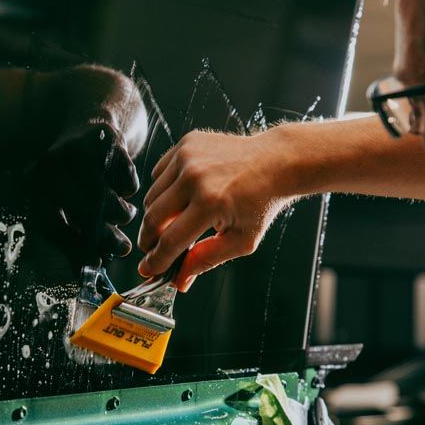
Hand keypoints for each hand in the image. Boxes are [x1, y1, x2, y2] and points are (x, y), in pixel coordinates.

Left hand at [30, 121, 139, 262]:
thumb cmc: (76, 182)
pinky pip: (123, 174)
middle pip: (82, 210)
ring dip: (121, 213)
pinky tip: (124, 188)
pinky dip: (129, 188)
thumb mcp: (66, 206)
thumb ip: (73, 240)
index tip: (96, 264)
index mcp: (36, 188)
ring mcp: (77, 149)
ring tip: (124, 215)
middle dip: (106, 235)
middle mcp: (50, 167)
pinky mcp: (103, 138)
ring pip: (105, 194)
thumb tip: (85, 274)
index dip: (75, 247)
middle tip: (123, 248)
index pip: (52, 224)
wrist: (89, 130)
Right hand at [137, 129, 302, 291]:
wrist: (276, 162)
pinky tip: (181, 197)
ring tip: (173, 223)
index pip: (170, 241)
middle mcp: (195, 177)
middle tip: (152, 251)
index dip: (156, 261)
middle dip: (148, 241)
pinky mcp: (185, 144)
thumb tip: (178, 280)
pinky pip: (158, 175)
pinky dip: (163, 190)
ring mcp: (188, 157)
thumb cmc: (261, 202)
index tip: (148, 269)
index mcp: (210, 203)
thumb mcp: (241, 240)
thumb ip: (206, 260)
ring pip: (151, 197)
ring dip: (156, 216)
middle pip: (153, 219)